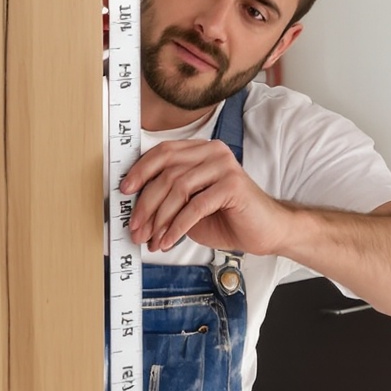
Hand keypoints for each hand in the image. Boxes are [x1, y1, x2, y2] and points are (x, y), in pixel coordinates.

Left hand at [121, 137, 291, 255]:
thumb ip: (169, 197)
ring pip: (178, 188)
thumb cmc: (228, 218)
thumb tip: (134, 207)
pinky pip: (195, 206)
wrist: (265, 231)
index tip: (125, 191)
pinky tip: (169, 241)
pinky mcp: (232, 185)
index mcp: (201, 150)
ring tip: (152, 239)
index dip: (140, 171)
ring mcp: (224, 166)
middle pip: (167, 172)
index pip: (163, 153)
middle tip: (136, 227)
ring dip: (160, 219)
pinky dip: (177, 227)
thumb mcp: (190, 205)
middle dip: (146, 204)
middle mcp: (213, 152)